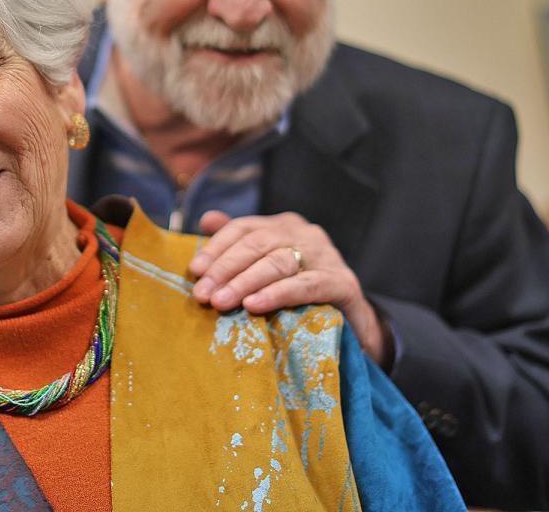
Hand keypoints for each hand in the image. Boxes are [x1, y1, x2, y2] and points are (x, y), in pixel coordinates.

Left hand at [189, 211, 392, 366]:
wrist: (353, 327)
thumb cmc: (301, 295)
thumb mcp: (267, 268)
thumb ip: (239, 243)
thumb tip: (206, 220)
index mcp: (284, 226)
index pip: (244, 228)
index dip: (216, 248)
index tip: (194, 270)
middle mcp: (306, 234)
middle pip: (258, 244)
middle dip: (225, 268)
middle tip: (202, 294)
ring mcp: (327, 256)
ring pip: (278, 262)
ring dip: (245, 283)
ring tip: (221, 302)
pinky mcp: (343, 283)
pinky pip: (306, 285)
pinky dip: (278, 294)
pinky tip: (254, 305)